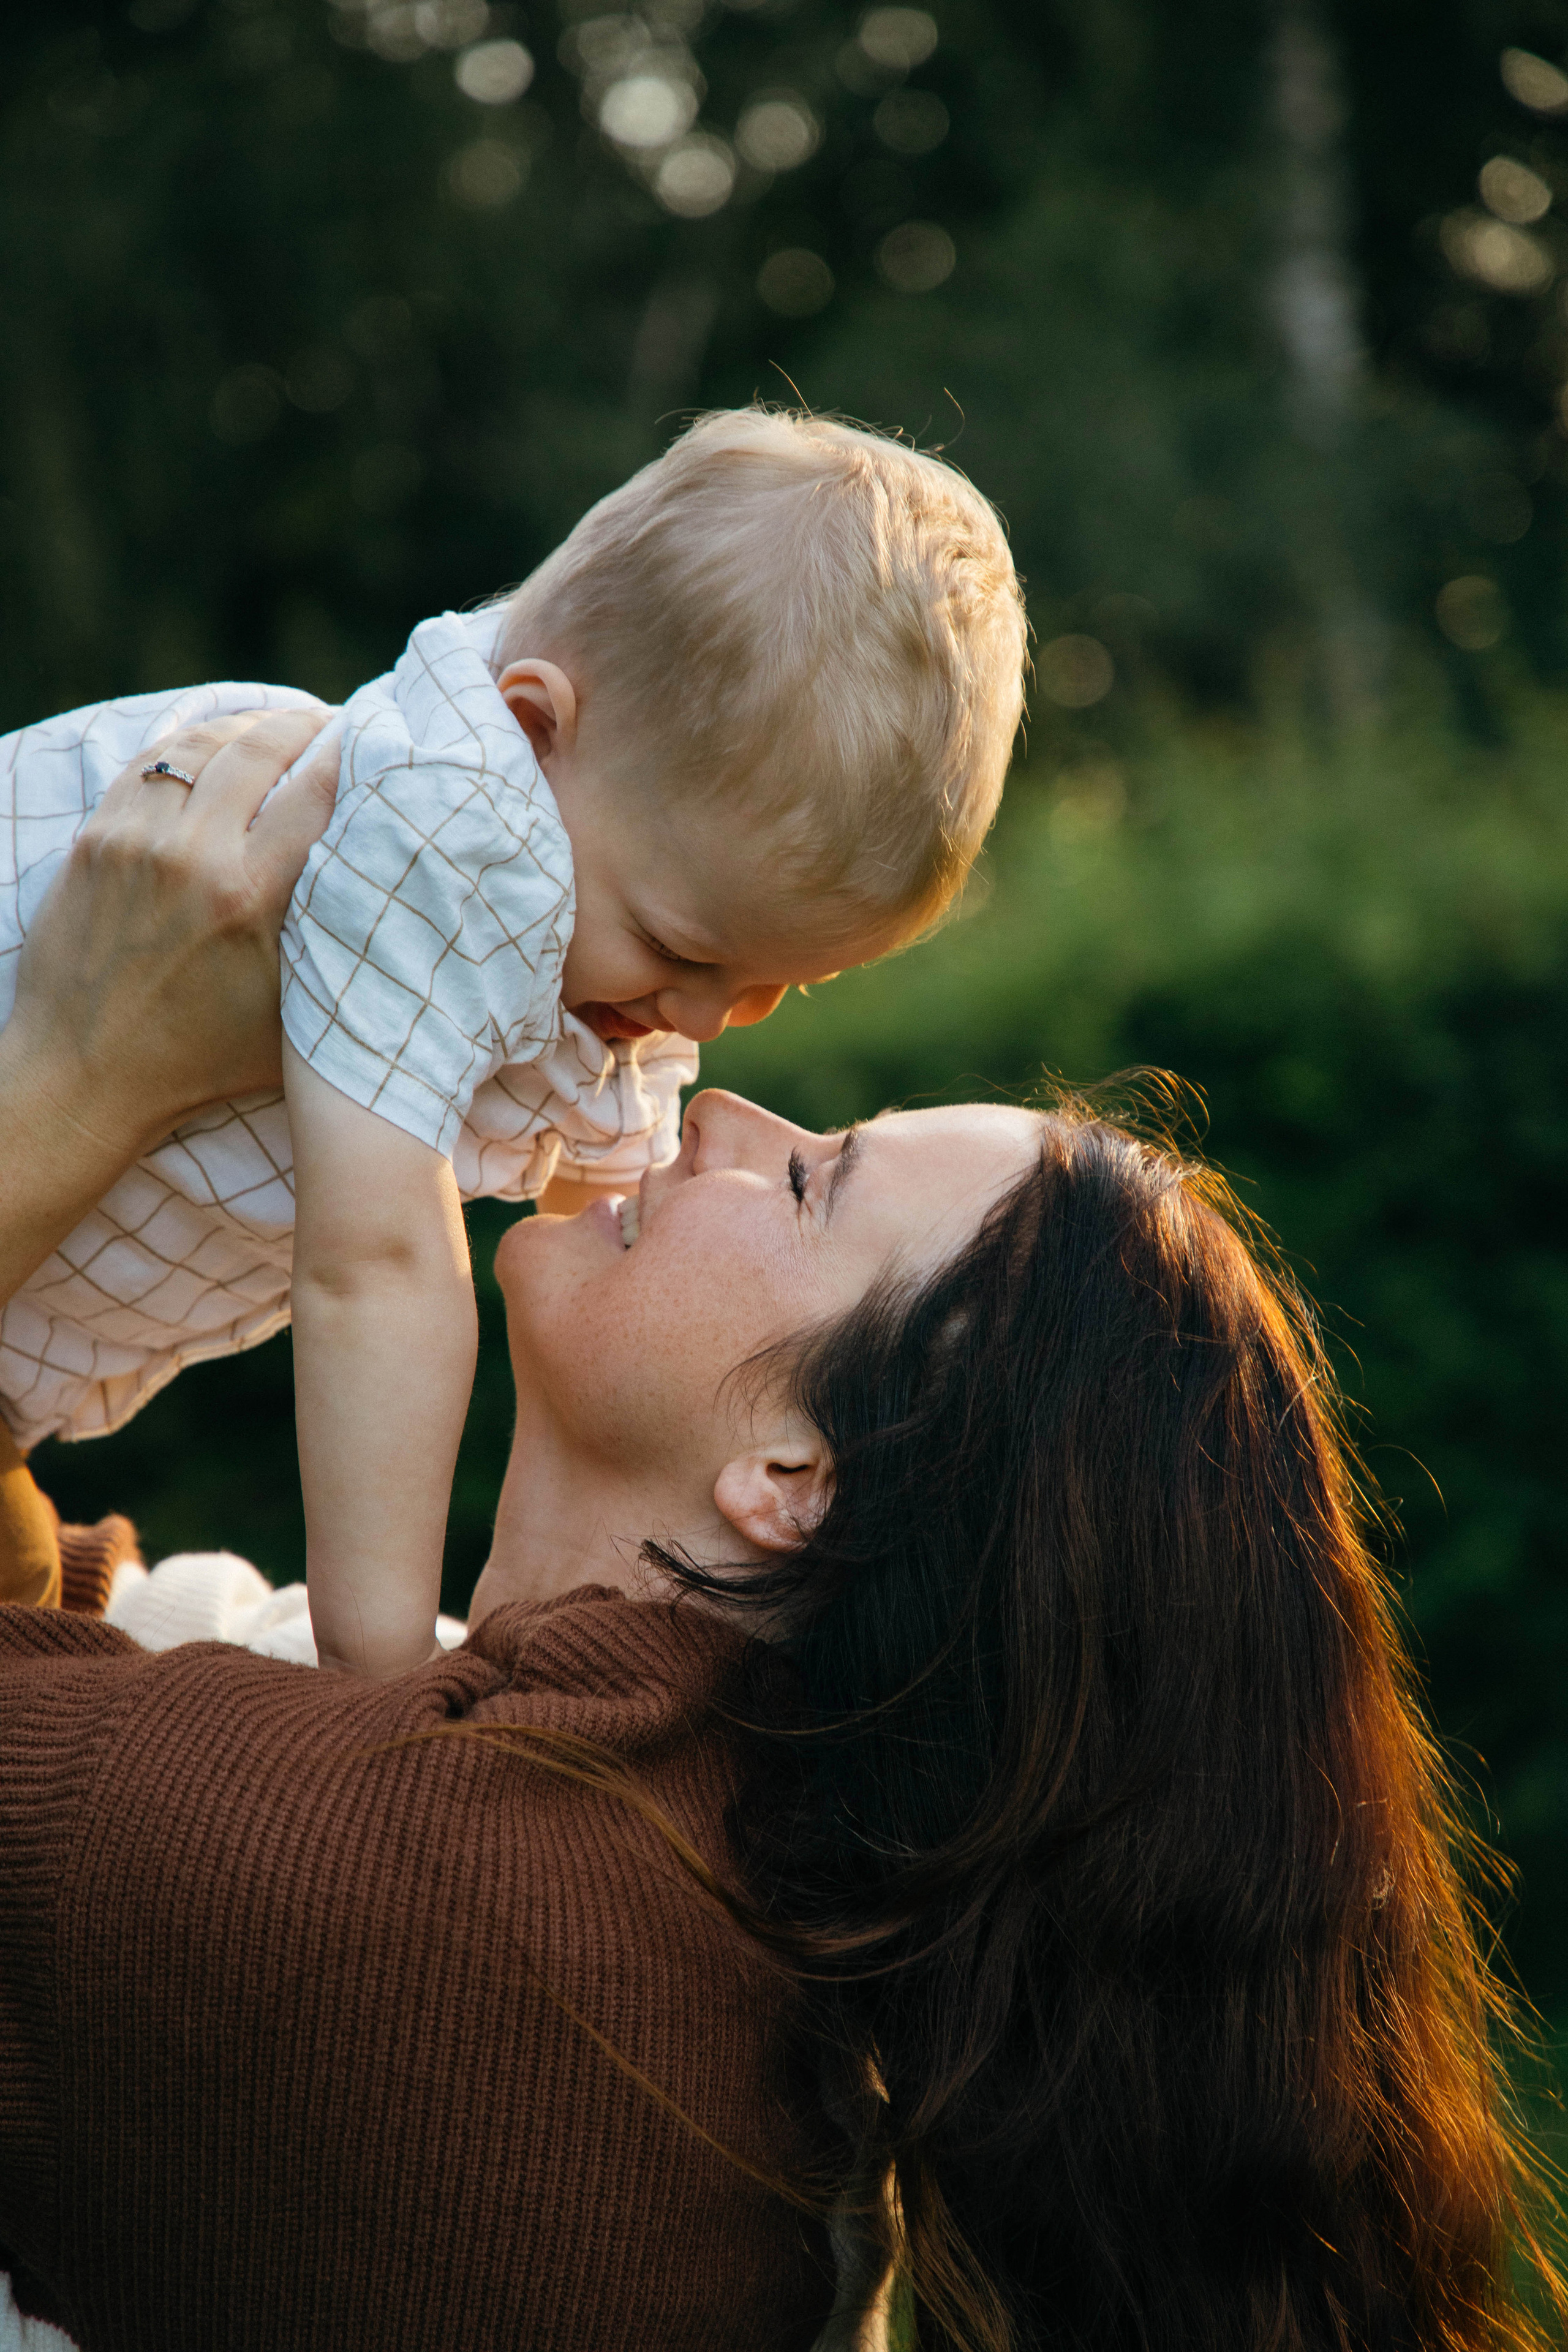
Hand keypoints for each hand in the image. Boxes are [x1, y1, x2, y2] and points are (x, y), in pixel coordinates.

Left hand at [6, 709, 335, 1158]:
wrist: (84, 1076)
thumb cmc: (202, 1060)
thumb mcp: (295, 1013)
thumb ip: (336, 941)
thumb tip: (386, 875)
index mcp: (250, 900)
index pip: (317, 792)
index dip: (353, 753)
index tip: (379, 740)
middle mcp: (191, 857)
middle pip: (261, 748)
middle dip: (304, 724)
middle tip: (333, 723)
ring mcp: (135, 840)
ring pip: (201, 744)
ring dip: (247, 726)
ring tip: (279, 727)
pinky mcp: (95, 839)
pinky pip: (148, 763)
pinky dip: (190, 746)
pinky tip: (217, 747)